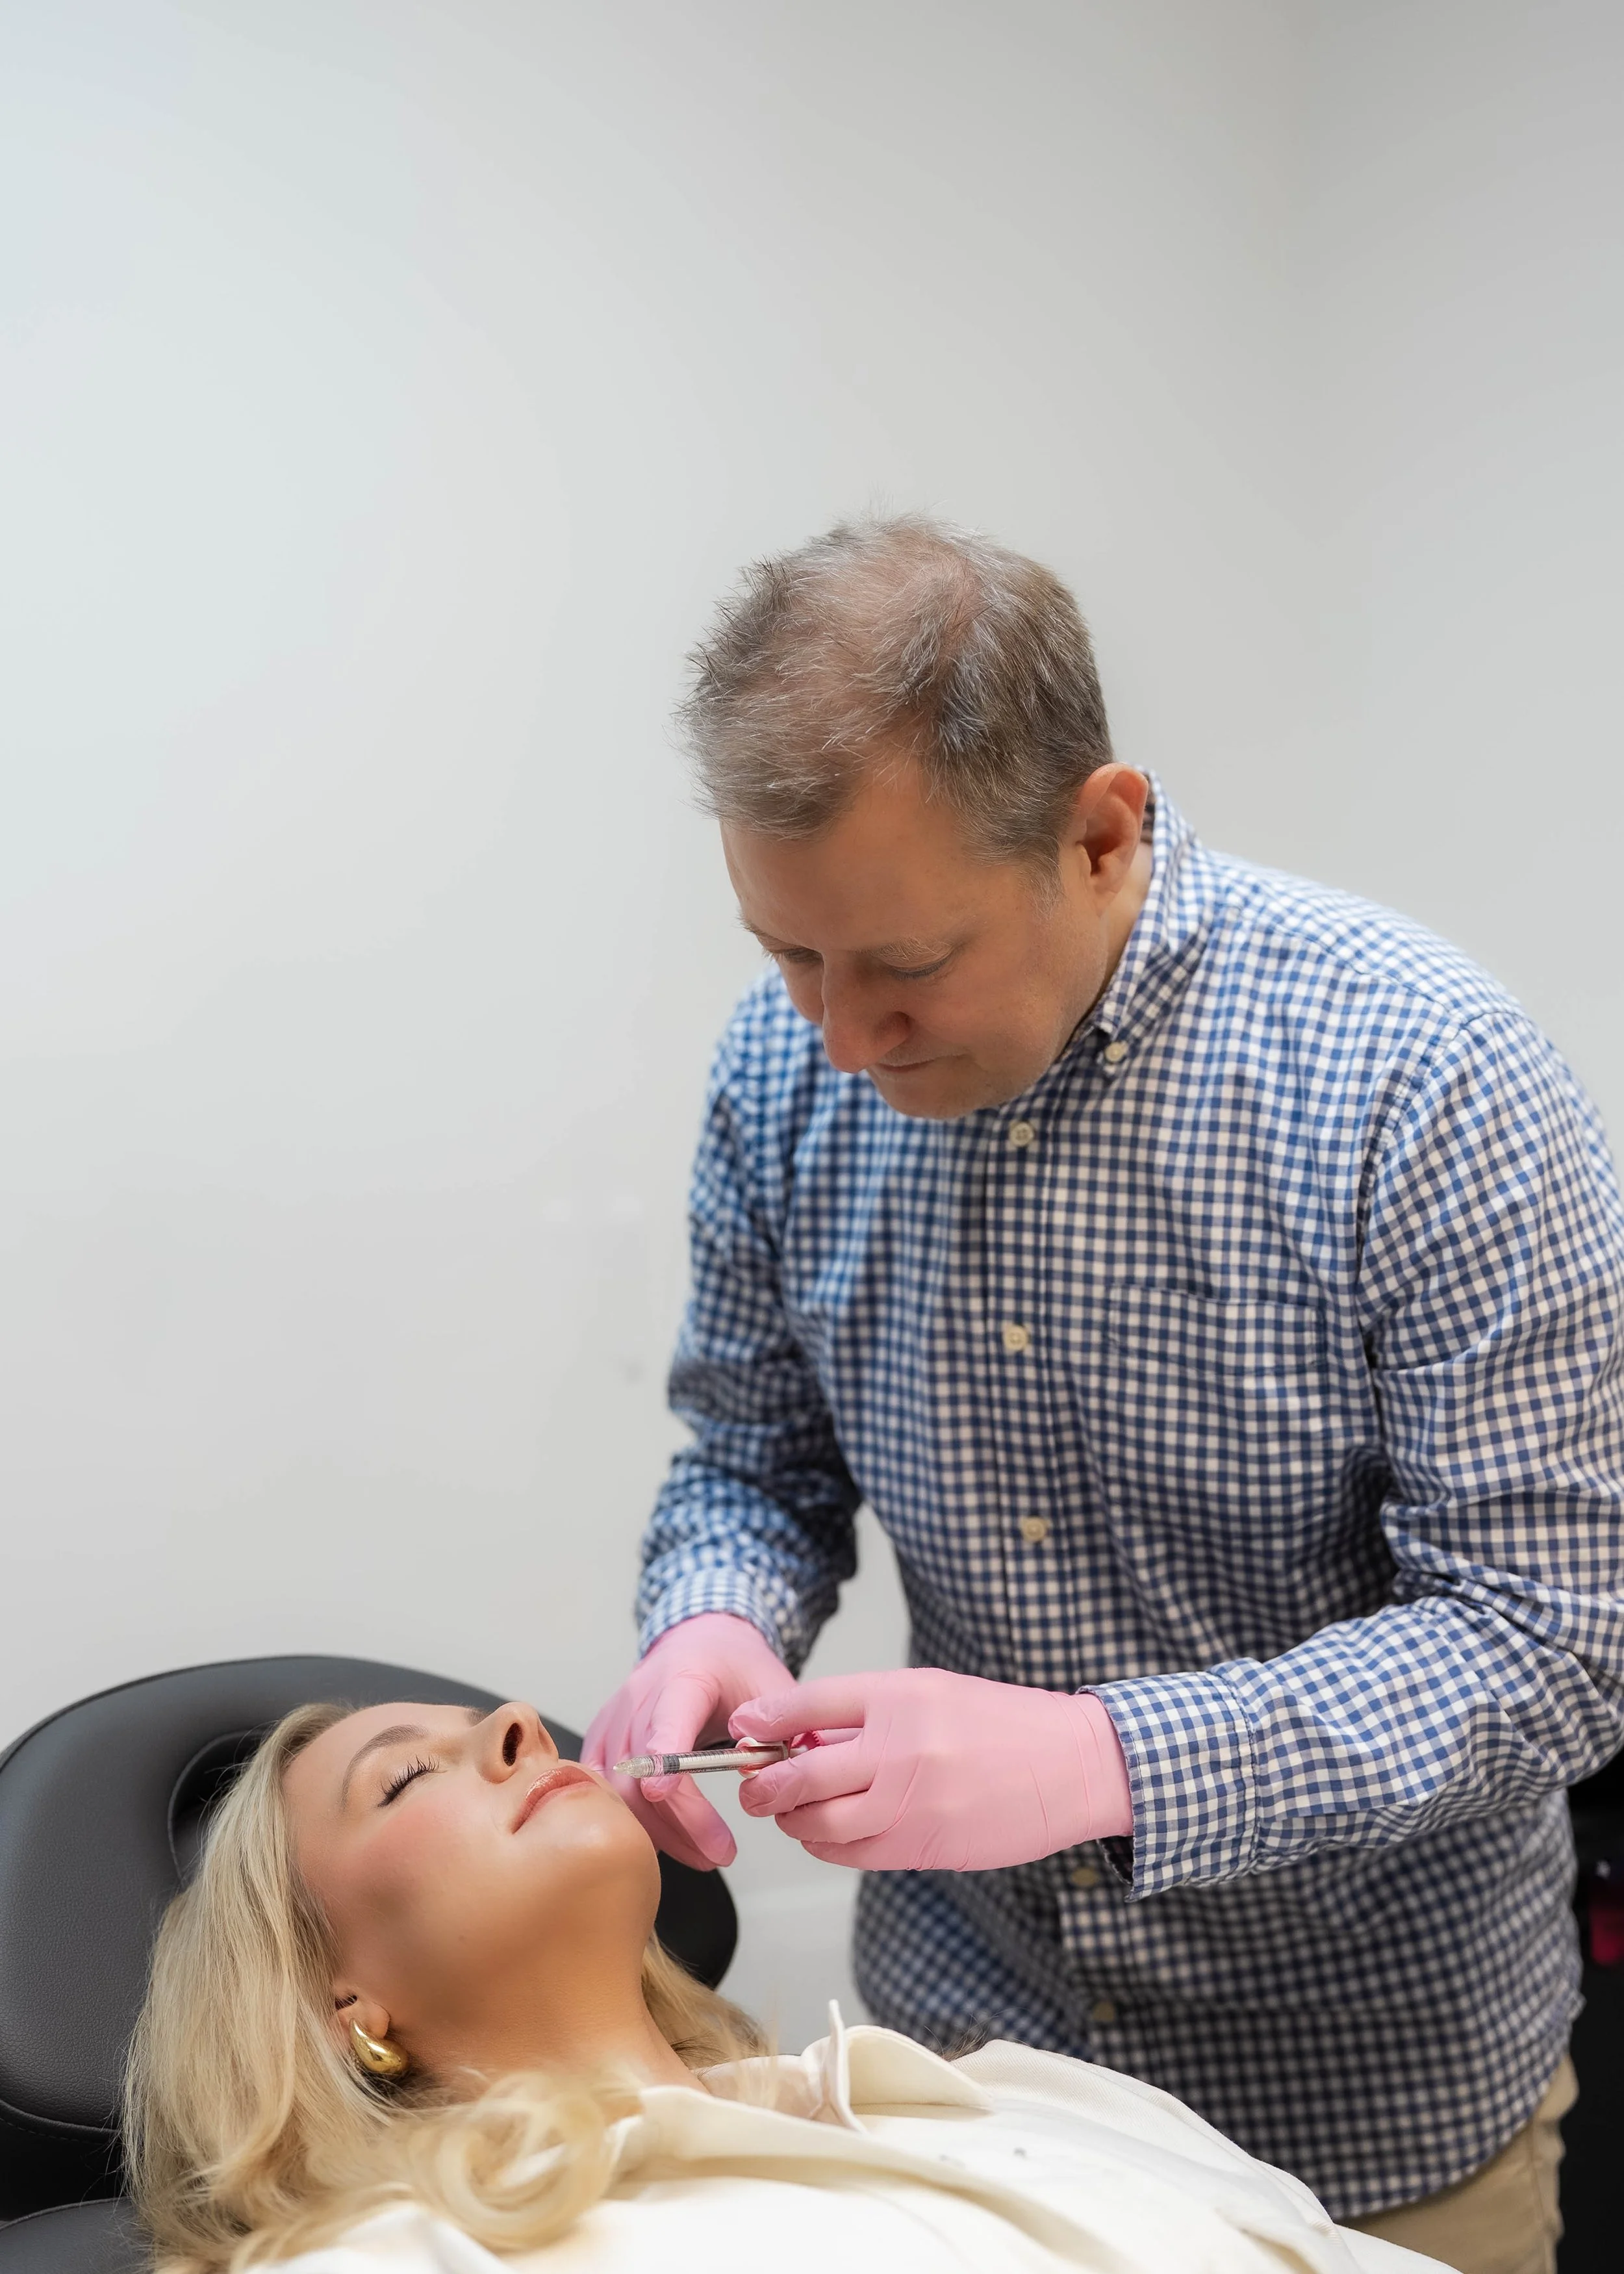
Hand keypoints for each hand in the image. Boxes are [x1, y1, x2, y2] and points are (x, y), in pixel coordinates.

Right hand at [582, 1613, 792, 1870]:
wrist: (700, 1642)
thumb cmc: (733, 1665)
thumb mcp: (772, 1684)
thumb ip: (781, 1728)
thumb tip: (780, 1776)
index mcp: (683, 1675)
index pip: (666, 1715)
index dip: (662, 1753)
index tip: (662, 1790)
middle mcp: (639, 1697)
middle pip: (639, 1767)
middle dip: (678, 1818)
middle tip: (720, 1852)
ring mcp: (615, 1720)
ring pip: (617, 1789)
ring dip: (659, 1831)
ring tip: (704, 1854)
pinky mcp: (602, 1741)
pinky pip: (604, 1793)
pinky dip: (634, 1823)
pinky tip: (666, 1841)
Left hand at [731, 1667, 1131, 1871]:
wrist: (1071, 1767)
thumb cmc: (1001, 1724)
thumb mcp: (931, 1691)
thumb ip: (866, 1712)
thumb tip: (801, 1734)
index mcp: (901, 1697)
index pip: (808, 1703)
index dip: (764, 1719)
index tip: (742, 1728)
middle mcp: (901, 1749)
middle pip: (801, 1774)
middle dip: (766, 1784)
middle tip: (754, 1783)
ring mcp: (912, 1804)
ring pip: (820, 1825)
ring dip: (794, 1821)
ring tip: (791, 1810)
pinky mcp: (924, 1846)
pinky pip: (853, 1854)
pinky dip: (828, 1846)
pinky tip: (827, 1833)